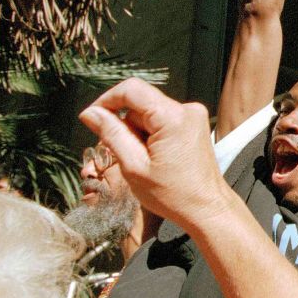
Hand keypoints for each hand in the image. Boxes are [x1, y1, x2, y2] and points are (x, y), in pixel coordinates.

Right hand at [78, 78, 232, 228]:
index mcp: (173, 117)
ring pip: (149, 113)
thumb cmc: (174, 195)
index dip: (106, 101)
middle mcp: (187, 109)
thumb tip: (90, 113)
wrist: (207, 208)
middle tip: (123, 155)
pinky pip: (162, 120)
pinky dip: (151, 136)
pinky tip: (155, 158)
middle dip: (124, 126)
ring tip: (144, 162)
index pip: (131, 89)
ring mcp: (193, 116)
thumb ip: (111, 134)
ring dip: (137, 134)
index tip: (92, 119)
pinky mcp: (194, 124)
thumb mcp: (133, 166)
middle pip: (140, 103)